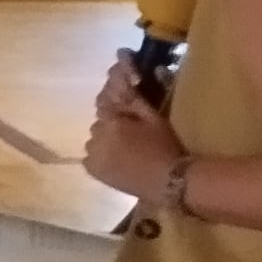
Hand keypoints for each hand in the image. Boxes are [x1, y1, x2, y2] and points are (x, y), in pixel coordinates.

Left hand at [82, 63, 179, 195]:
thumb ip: (134, 100)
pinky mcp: (93, 171)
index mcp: (111, 120)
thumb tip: (123, 79)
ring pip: (96, 140)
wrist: (169, 182)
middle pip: (101, 123)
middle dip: (113, 125)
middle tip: (133, 136)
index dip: (118, 108)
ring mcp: (92, 154)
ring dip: (106, 141)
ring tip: (127, 151)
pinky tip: (117, 162)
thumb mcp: (153, 118)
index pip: (106, 103)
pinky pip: (91, 158)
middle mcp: (96, 135)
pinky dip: (101, 157)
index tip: (130, 116)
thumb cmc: (165, 147)